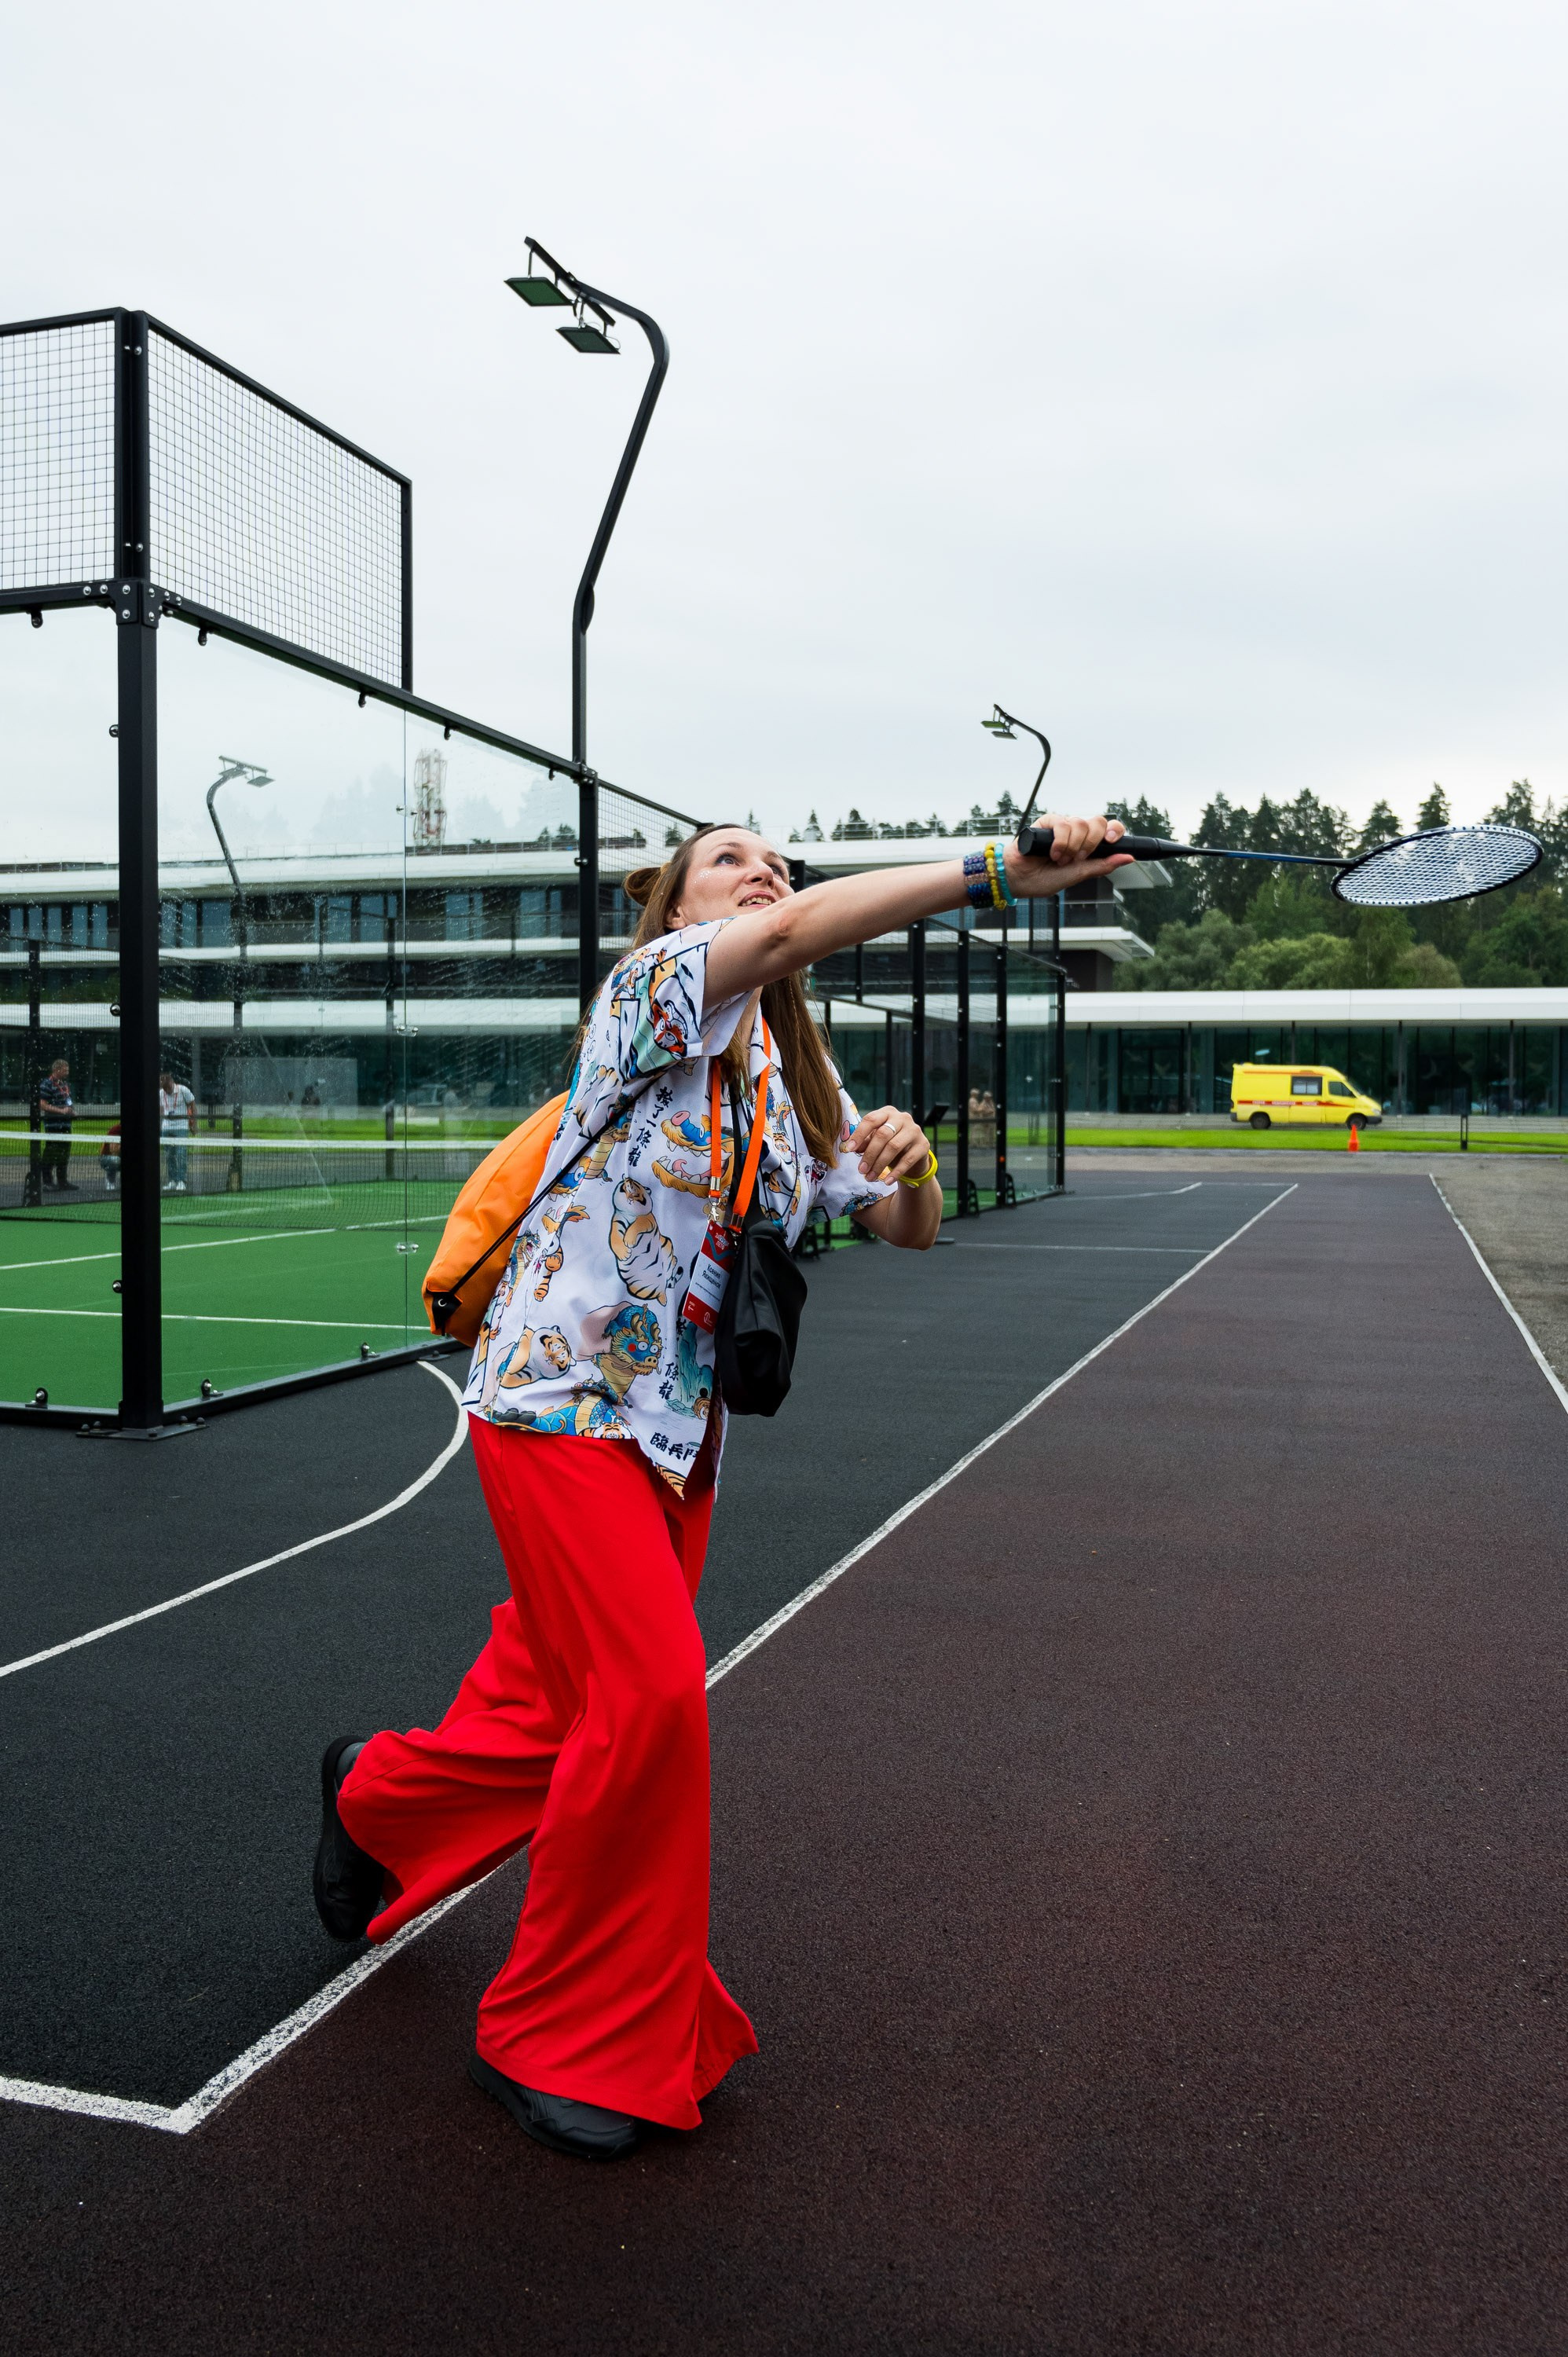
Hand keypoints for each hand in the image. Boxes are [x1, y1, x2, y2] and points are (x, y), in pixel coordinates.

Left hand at [847, 1106, 931, 1183]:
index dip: (859, 1134)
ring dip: (879, 1164)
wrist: (914, 1156)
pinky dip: (895, 1172)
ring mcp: (914, 1130)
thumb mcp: (876, 1142)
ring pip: (893, 1147)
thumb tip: (853, 1147)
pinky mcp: (923, 1145)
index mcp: (887, 1112)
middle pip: (882, 1135)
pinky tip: (887, 1181)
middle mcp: (902, 1118)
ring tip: (870, 1177)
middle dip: (870, 1154)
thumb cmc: (890, 1144)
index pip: (871, 1119)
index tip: (849, 1149)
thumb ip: (865, 1142)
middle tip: (861, 1170)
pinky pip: (907, 1160)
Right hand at [1004, 815, 1131, 900]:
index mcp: (1088, 845)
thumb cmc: (1045, 878)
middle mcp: (1078, 833)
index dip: (1115, 831)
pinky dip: (1060, 841)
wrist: (1020, 880)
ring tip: (1060, 859)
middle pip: (1098, 822)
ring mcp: (1063, 826)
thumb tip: (1129, 858)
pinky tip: (1052, 852)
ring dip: (1072, 846)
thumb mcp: (1079, 875)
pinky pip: (1062, 823)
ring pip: (1080, 823)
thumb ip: (1103, 865)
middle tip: (1079, 857)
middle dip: (1091, 842)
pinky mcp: (1048, 822)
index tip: (1111, 841)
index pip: (1110, 829)